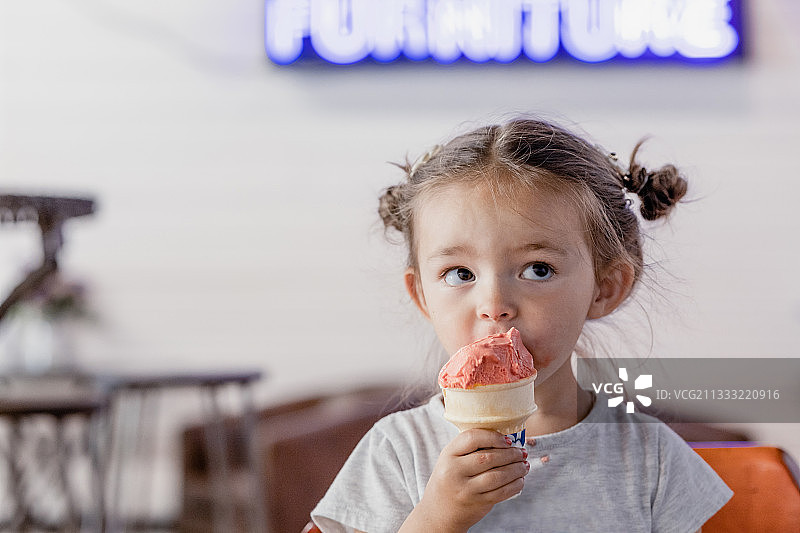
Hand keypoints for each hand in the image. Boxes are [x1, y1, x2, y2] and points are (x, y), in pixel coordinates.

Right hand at [399, 429, 529, 532]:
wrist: (439, 512)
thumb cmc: (450, 479)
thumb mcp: (451, 460)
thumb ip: (471, 449)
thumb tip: (505, 440)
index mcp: (447, 455)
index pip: (472, 438)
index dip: (493, 437)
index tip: (507, 440)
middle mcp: (454, 471)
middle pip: (488, 457)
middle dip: (510, 454)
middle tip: (521, 452)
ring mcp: (465, 489)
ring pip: (497, 476)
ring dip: (516, 469)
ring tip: (524, 465)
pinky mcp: (477, 503)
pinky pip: (501, 492)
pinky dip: (515, 485)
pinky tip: (520, 480)